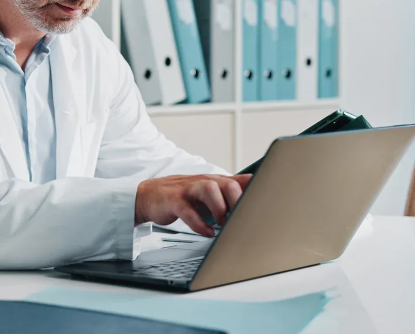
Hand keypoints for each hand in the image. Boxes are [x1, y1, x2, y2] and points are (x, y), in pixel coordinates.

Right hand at [134, 174, 252, 236]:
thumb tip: (256, 190)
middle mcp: (204, 182)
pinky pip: (188, 211)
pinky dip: (199, 223)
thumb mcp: (209, 191)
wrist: (149, 195)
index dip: (254, 190)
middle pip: (227, 183)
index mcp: (215, 181)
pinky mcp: (174, 201)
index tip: (264, 205)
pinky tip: (207, 232)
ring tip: (222, 224)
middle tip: (240, 219)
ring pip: (208, 189)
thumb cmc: (184, 195)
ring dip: (219, 208)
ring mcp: (188, 190)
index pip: (239, 180)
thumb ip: (231, 191)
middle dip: (237, 201)